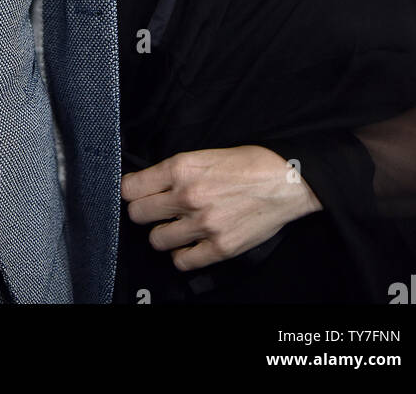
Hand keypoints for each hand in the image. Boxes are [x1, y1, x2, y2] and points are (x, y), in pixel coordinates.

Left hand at [121, 145, 321, 270]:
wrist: (285, 180)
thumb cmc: (248, 163)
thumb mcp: (204, 154)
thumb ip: (176, 170)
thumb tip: (149, 182)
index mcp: (181, 168)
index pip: (131, 187)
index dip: (130, 190)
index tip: (134, 193)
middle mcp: (187, 196)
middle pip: (138, 215)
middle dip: (143, 212)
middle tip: (155, 209)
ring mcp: (203, 224)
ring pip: (156, 240)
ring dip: (163, 234)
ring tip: (174, 226)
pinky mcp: (220, 247)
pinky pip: (182, 261)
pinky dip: (183, 254)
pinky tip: (190, 243)